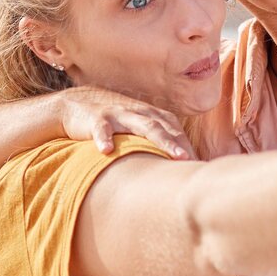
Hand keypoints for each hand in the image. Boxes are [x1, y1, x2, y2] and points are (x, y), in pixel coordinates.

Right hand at [56, 87, 189, 156]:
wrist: (77, 108)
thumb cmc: (113, 126)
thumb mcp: (136, 131)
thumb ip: (154, 143)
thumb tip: (176, 167)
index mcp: (151, 116)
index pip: (175, 131)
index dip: (187, 147)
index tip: (199, 166)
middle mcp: (139, 112)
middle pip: (164, 128)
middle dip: (179, 143)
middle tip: (191, 161)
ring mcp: (119, 114)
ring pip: (141, 125)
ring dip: (158, 140)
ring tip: (172, 156)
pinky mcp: (97, 119)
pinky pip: (102, 129)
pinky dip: (104, 139)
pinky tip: (106, 151)